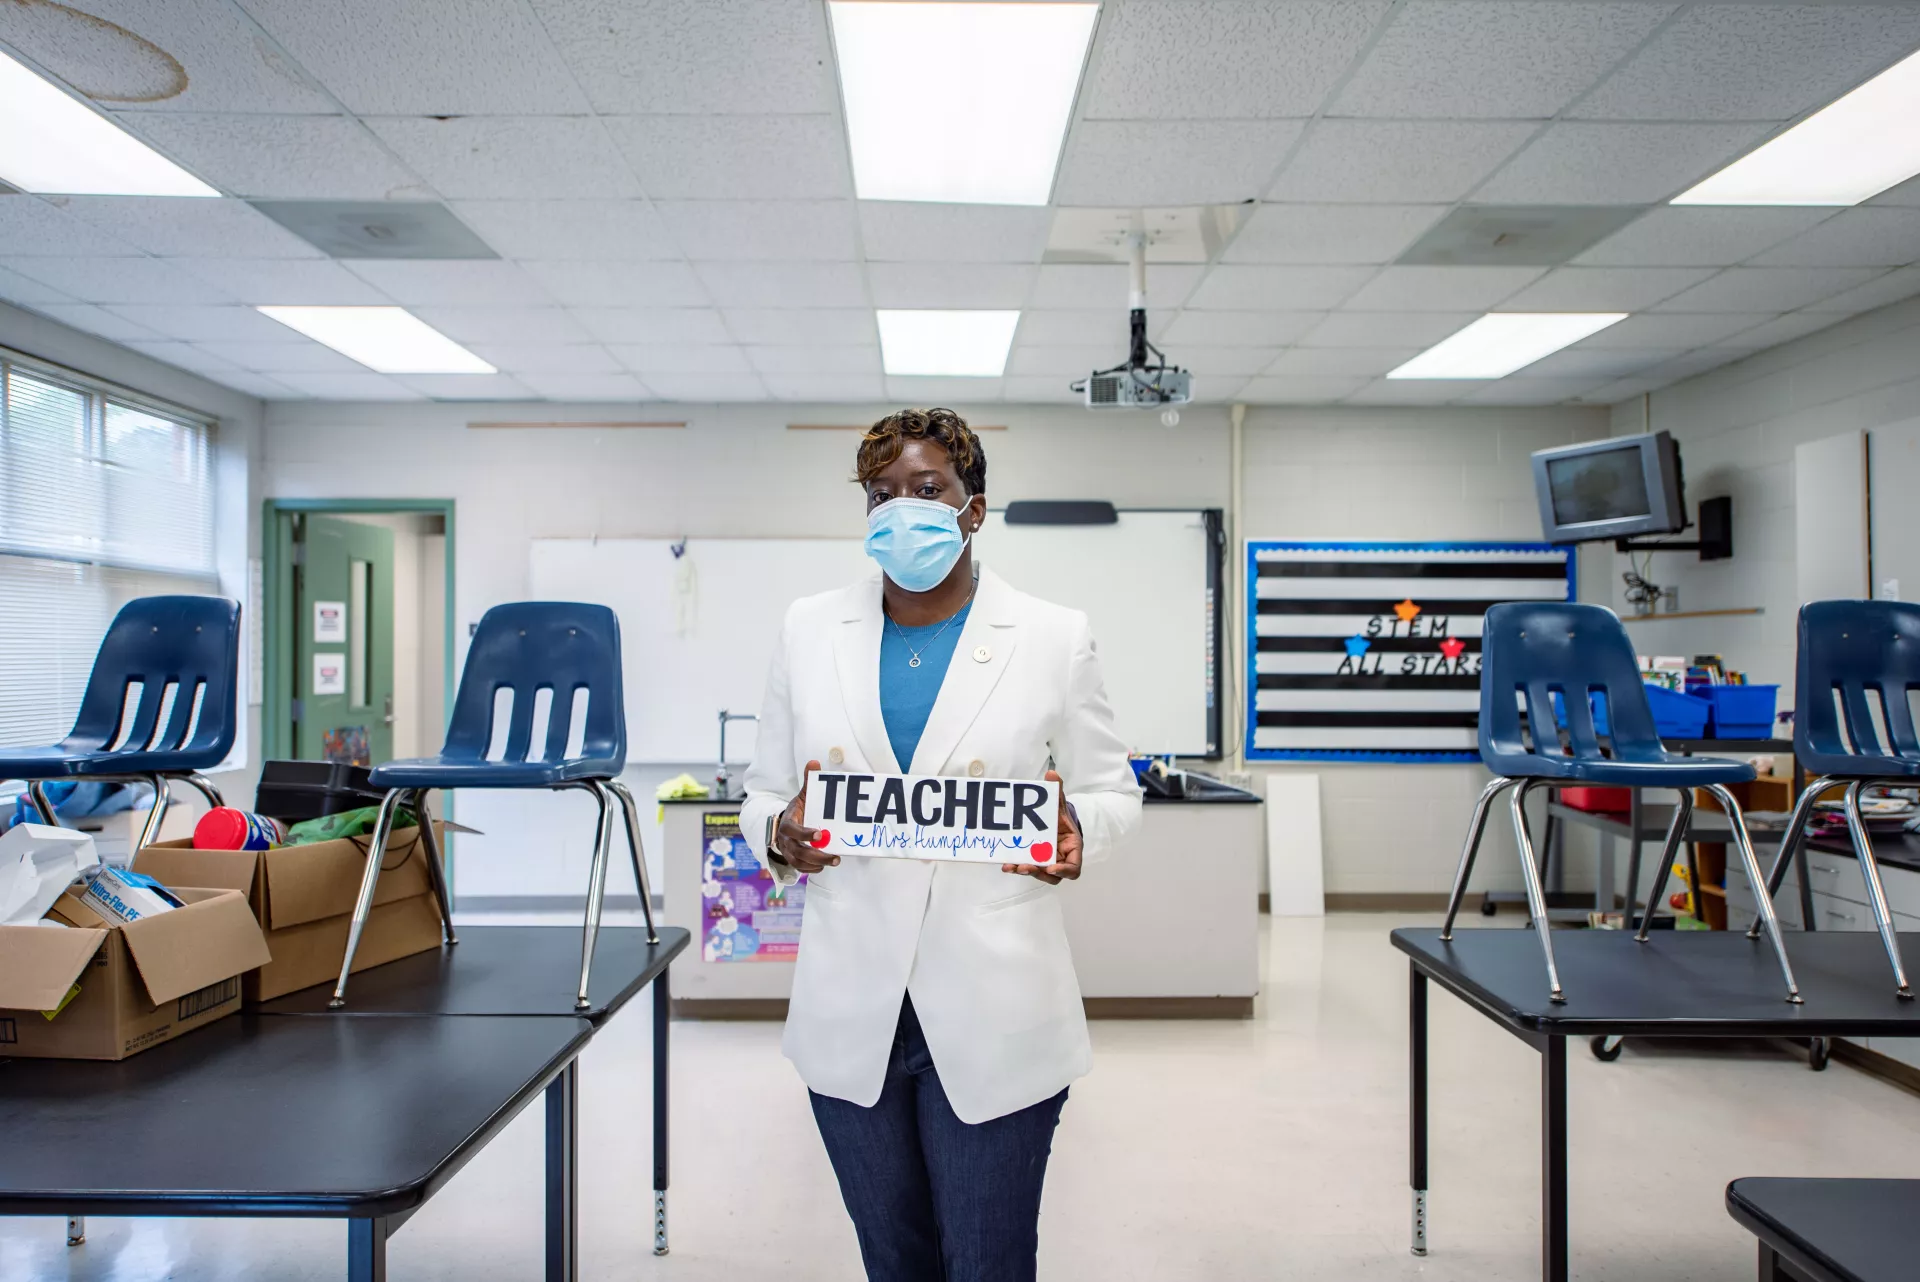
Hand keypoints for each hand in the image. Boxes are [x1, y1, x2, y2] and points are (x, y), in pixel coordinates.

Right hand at [771, 760, 838, 874]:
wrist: (786, 823)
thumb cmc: (799, 809)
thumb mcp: (803, 795)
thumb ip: (808, 780)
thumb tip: (814, 762)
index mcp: (787, 822)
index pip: (792, 830)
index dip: (804, 833)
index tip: (820, 834)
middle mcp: (785, 839)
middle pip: (797, 851)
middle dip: (816, 855)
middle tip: (835, 856)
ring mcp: (787, 851)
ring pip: (799, 862)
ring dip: (816, 864)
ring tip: (834, 860)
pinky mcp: (792, 859)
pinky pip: (800, 868)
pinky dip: (812, 869)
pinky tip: (824, 866)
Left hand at [1003, 769, 1080, 885]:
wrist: (1052, 821)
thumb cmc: (1059, 818)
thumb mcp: (1059, 806)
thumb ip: (1057, 792)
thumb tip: (1051, 773)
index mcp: (1071, 848)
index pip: (1073, 868)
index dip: (1064, 871)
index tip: (1052, 867)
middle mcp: (1060, 859)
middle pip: (1053, 876)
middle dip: (1039, 873)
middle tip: (1025, 867)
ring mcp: (1046, 862)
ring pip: (1038, 874)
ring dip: (1025, 872)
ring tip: (1012, 866)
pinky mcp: (1033, 862)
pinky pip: (1026, 867)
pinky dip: (1017, 867)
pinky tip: (1006, 863)